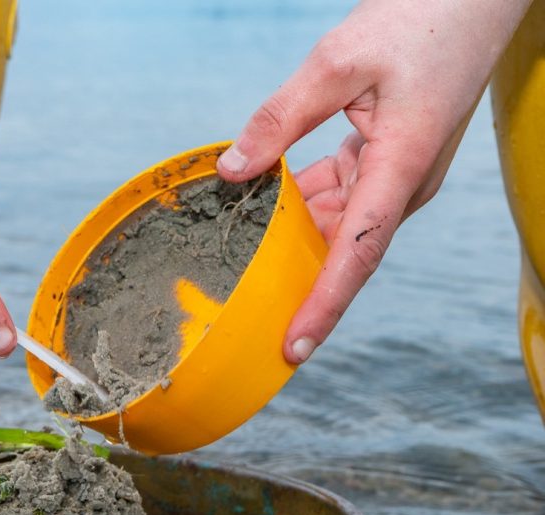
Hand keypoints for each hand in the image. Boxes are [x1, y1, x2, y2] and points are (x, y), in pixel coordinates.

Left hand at [217, 0, 532, 363]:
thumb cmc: (417, 19)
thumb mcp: (337, 61)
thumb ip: (281, 118)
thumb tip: (232, 170)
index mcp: (401, 167)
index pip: (356, 256)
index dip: (323, 307)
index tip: (294, 347)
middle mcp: (402, 184)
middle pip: (343, 252)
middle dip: (300, 286)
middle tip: (248, 319)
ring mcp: (397, 174)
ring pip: (337, 224)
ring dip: (293, 239)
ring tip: (242, 265)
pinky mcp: (387, 160)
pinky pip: (339, 195)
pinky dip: (303, 202)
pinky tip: (263, 201)